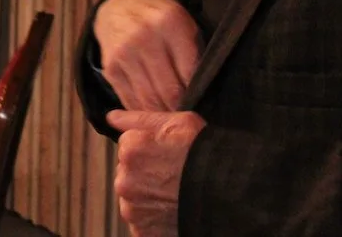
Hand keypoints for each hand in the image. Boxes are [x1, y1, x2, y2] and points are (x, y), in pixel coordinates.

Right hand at [94, 0, 201, 110]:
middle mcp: (145, 37)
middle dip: (181, 109)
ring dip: (163, 114)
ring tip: (173, 117)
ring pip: (149, 100)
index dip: (198, 94)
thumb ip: (195, 54)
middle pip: (169, 91)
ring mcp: (125, 53)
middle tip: (189, 118)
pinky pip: (129, 100)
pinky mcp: (110, 67)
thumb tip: (202, 95)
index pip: (190, 73)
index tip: (202, 103)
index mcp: (171, 23)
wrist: (120, 4)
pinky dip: (143, 111)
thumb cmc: (161, 18)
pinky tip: (152, 113)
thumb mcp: (185, 24)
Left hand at [107, 109, 205, 236]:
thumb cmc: (205, 154)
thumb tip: (112, 117)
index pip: (127, 144)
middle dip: (144, 172)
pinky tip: (172, 209)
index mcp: (130, 150)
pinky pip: (141, 221)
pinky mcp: (142, 231)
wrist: (230, 193)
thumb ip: (138, 118)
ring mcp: (133, 209)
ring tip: (174, 193)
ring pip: (133, 198)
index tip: (167, 152)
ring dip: (146, 195)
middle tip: (172, 174)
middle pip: (127, 172)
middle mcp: (125, 181)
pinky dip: (153, 217)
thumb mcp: (177, 122)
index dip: (149, 146)